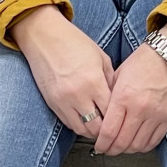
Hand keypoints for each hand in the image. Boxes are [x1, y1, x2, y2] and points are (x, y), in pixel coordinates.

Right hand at [13, 5, 115, 141]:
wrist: (44, 37)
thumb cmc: (74, 43)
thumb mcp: (101, 57)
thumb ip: (110, 80)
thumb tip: (117, 98)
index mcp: (94, 82)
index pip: (110, 112)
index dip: (118, 117)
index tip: (122, 118)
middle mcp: (78, 95)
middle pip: (96, 127)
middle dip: (106, 129)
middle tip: (112, 127)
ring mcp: (62, 101)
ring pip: (81, 129)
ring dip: (91, 130)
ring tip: (99, 126)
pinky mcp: (51, 103)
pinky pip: (68, 123)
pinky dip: (78, 124)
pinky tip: (85, 119)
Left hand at [94, 21, 166, 155]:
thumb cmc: (144, 61)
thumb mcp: (119, 75)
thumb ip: (109, 96)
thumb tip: (100, 114)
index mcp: (123, 97)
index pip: (108, 131)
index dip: (101, 144)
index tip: (98, 146)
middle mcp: (139, 109)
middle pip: (122, 142)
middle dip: (111, 150)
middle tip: (107, 150)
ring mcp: (155, 115)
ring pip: (138, 145)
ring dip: (127, 150)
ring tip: (121, 148)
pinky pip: (154, 141)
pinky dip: (143, 147)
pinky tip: (137, 144)